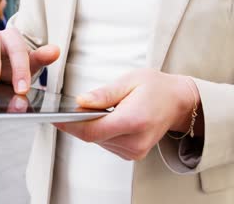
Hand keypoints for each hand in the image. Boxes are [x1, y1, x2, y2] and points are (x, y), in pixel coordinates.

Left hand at [54, 69, 202, 160]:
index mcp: (134, 120)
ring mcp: (134, 150)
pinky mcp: (132, 153)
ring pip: (97, 140)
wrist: (178, 102)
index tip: (55, 117)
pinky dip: (101, 131)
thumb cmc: (156, 88)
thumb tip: (81, 102)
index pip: (91, 131)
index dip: (69, 125)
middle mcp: (135, 141)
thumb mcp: (130, 80)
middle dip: (78, 122)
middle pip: (92, 136)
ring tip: (98, 109)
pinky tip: (108, 118)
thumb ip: (104, 93)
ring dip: (91, 126)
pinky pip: (106, 143)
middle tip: (74, 106)